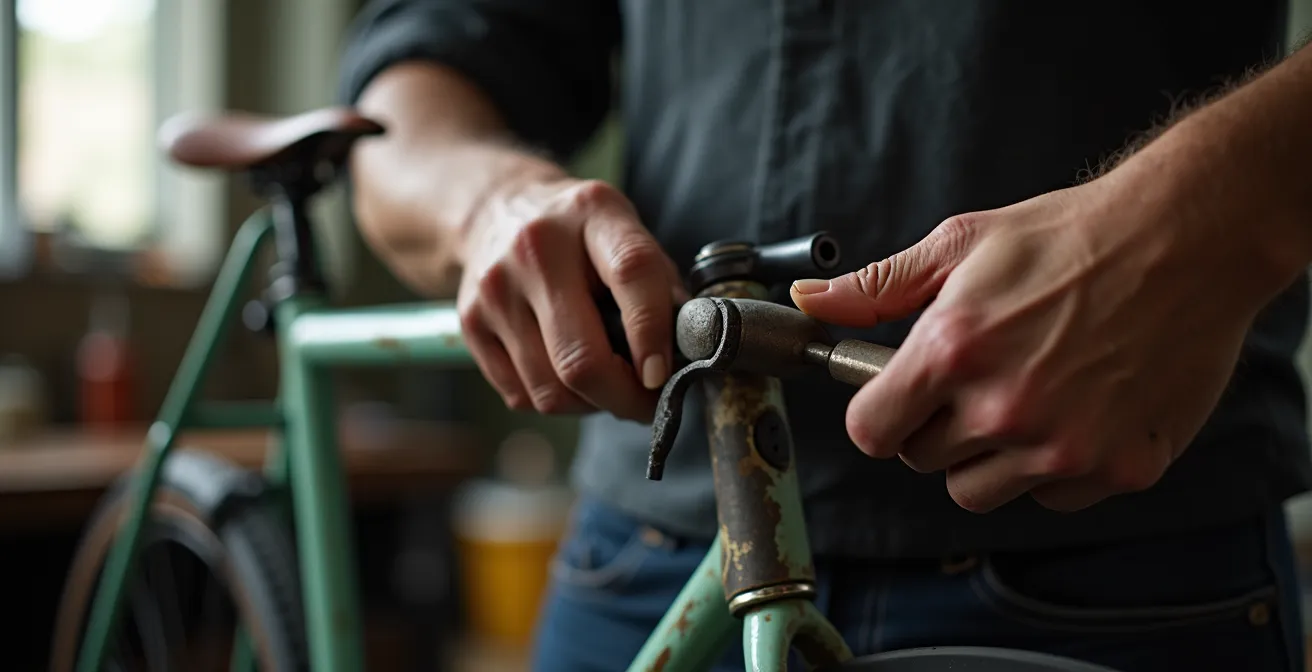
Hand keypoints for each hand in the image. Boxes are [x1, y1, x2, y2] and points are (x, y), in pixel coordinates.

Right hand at [458, 177, 684, 422]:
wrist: (496, 209)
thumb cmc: (579, 233)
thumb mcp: (626, 231)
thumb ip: (662, 284)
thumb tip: (691, 350)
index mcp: (593, 213)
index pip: (632, 274)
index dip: (653, 333)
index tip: (663, 375)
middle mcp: (537, 248)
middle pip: (581, 358)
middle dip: (624, 398)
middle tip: (647, 405)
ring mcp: (497, 288)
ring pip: (551, 390)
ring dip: (591, 405)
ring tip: (609, 386)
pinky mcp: (471, 322)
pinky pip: (522, 396)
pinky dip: (555, 401)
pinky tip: (569, 377)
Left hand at [790, 167, 1286, 512]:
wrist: (1187, 239)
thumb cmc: (1071, 236)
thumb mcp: (961, 244)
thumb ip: (878, 286)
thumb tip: (810, 301)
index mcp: (952, 351)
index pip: (870, 432)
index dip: (878, 414)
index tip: (895, 398)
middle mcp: (1003, 408)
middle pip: (924, 460)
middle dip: (937, 424)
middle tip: (978, 377)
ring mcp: (1063, 446)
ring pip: (981, 490)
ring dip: (989, 455)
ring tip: (1025, 393)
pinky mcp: (1117, 468)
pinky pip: (1050, 497)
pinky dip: (1053, 466)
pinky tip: (1075, 408)